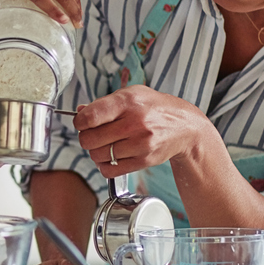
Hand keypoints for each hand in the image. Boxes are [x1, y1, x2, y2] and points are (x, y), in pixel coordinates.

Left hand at [73, 85, 211, 176]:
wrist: (184, 127)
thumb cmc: (153, 108)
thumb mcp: (131, 94)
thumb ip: (104, 103)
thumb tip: (79, 112)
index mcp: (128, 102)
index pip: (90, 117)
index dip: (79, 122)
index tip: (82, 122)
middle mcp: (134, 123)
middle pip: (89, 140)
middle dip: (85, 138)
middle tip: (93, 135)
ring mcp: (140, 144)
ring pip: (98, 156)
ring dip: (95, 152)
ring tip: (104, 145)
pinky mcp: (143, 160)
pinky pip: (110, 170)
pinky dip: (105, 166)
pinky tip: (112, 156)